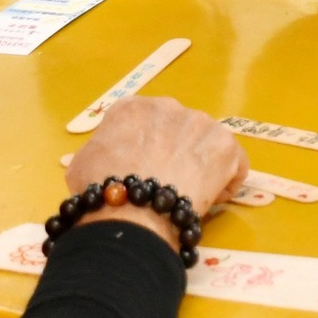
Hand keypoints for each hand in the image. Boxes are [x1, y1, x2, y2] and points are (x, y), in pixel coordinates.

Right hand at [66, 96, 248, 242]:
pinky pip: (234, 163)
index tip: (145, 170)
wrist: (131, 210)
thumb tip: (107, 162)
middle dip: (175, 153)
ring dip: (201, 165)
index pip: (145, 123)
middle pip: (178, 130)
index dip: (147, 148)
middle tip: (167, 184)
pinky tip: (213, 199)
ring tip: (188, 195)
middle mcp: (168, 106)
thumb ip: (100, 152)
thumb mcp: (82, 164)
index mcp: (132, 109)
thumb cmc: (100, 190)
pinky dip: (227, 180)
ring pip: (206, 144)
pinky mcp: (225, 145)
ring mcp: (199, 123)